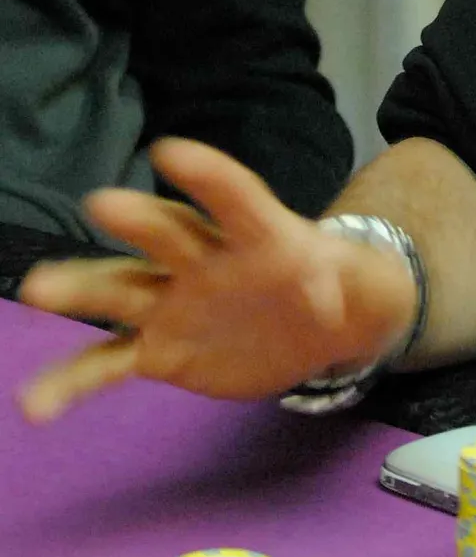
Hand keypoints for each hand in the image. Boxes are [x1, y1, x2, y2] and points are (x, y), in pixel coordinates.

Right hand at [16, 141, 414, 421]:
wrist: (315, 327)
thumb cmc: (338, 287)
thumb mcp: (360, 283)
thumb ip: (345, 284)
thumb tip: (329, 295)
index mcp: (256, 234)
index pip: (234, 196)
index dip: (208, 175)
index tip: (170, 151)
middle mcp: (203, 259)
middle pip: (167, 235)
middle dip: (138, 220)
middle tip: (103, 203)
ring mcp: (173, 303)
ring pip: (121, 290)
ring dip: (81, 289)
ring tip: (38, 289)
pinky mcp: (159, 350)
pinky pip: (108, 363)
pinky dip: (71, 383)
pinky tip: (35, 406)